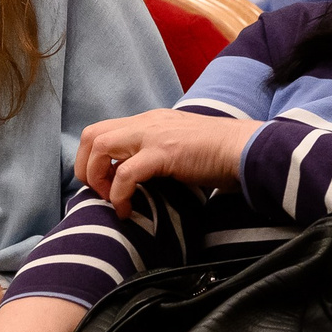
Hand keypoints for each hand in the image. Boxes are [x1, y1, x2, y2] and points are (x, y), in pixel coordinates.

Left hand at [76, 108, 260, 215]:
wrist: (246, 149)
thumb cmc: (219, 153)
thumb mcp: (180, 146)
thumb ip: (157, 153)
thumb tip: (138, 177)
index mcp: (149, 121)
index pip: (103, 130)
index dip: (93, 159)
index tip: (104, 184)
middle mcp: (146, 123)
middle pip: (92, 134)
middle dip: (85, 167)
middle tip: (99, 192)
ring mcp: (154, 135)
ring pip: (100, 146)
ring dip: (97, 177)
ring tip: (110, 200)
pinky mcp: (165, 153)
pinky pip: (126, 173)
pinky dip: (119, 194)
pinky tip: (127, 210)